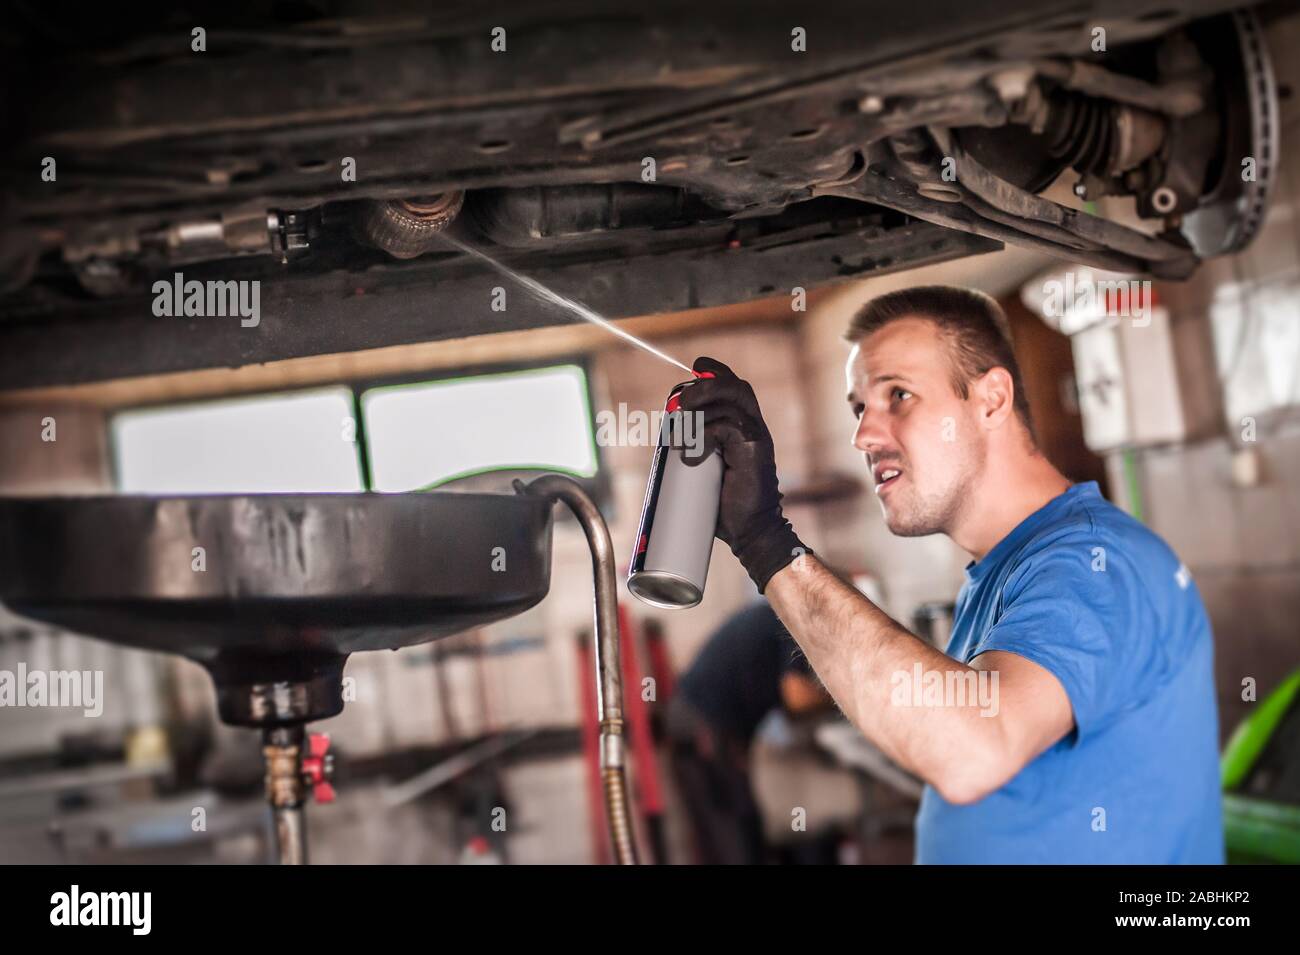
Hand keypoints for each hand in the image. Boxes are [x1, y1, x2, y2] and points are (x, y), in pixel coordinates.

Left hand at [677, 356, 809, 591]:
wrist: (751, 531)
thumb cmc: (728, 505)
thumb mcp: (708, 467)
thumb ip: (697, 446)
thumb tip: (671, 432)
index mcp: (746, 427)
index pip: (735, 386)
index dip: (716, 371)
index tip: (696, 366)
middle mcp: (755, 427)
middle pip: (734, 386)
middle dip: (704, 387)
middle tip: (678, 403)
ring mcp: (757, 437)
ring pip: (728, 403)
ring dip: (696, 414)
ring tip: (679, 435)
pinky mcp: (754, 450)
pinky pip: (726, 426)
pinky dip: (703, 437)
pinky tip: (692, 456)